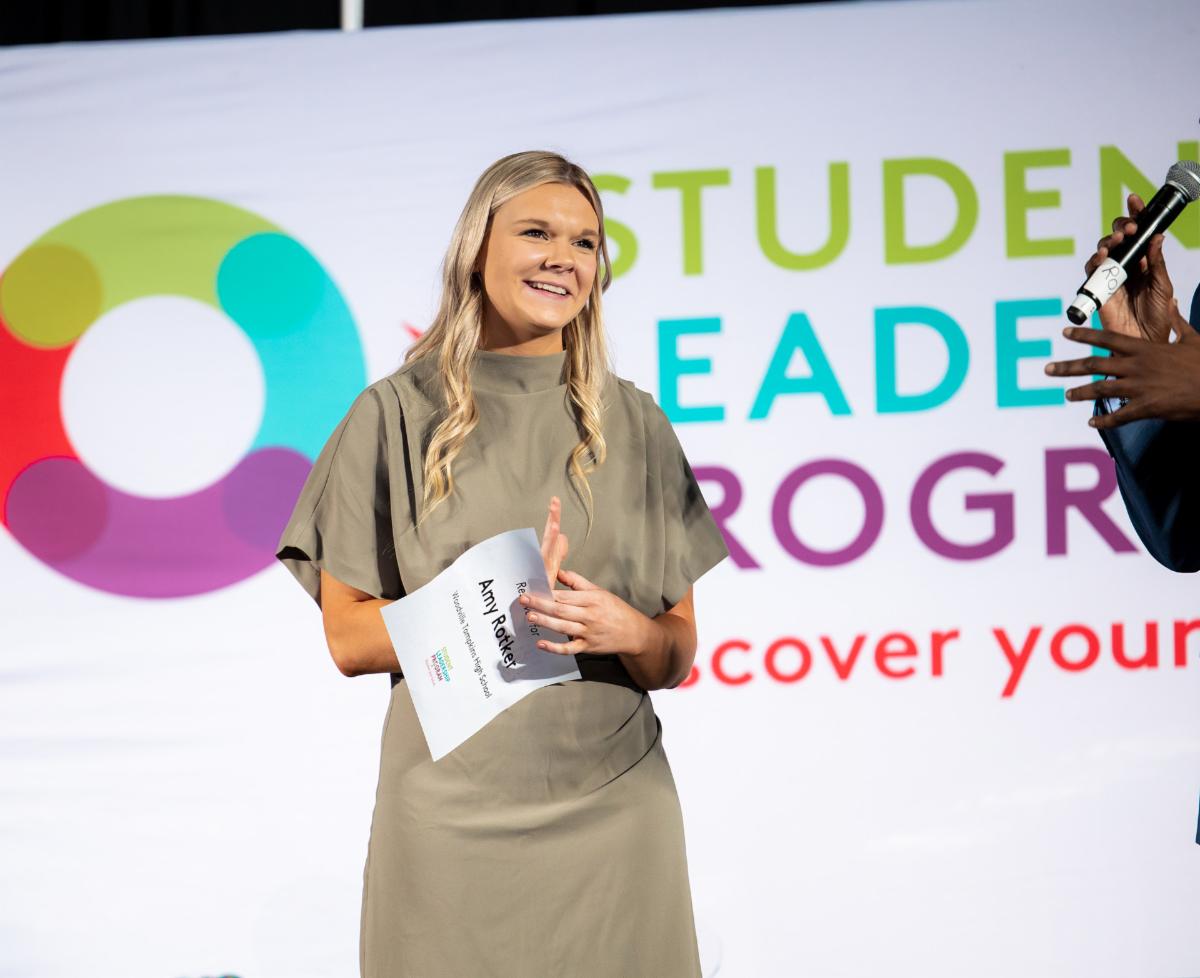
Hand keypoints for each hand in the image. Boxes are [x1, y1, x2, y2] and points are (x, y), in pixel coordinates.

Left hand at [518, 568, 658, 656]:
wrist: (634, 633)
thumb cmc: (615, 610)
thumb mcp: (599, 591)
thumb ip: (577, 582)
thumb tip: (559, 571)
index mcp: (593, 599)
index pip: (567, 595)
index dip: (548, 592)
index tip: (533, 588)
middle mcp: (590, 616)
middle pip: (562, 610)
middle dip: (541, 604)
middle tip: (523, 600)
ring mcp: (589, 632)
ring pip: (563, 627)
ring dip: (545, 622)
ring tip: (529, 616)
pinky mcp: (588, 647)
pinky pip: (569, 649)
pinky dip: (555, 648)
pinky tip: (541, 644)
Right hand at [539, 496, 567, 590]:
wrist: (532, 611)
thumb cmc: (540, 591)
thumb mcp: (552, 568)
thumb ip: (557, 551)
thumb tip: (563, 536)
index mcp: (547, 556)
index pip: (551, 533)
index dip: (554, 517)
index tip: (556, 500)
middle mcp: (543, 561)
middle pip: (548, 537)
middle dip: (552, 519)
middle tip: (555, 502)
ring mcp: (540, 570)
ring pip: (547, 550)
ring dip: (550, 536)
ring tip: (555, 523)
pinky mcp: (540, 581)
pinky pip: (545, 567)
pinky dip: (551, 555)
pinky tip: (556, 541)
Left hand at [1047, 325, 1199, 427]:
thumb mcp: (1192, 338)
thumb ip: (1177, 322)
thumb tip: (1173, 303)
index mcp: (1145, 348)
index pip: (1107, 338)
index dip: (1083, 335)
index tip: (1064, 333)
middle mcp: (1137, 366)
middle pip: (1094, 364)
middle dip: (1068, 366)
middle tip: (1047, 369)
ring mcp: (1140, 387)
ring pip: (1100, 389)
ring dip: (1080, 392)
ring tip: (1066, 394)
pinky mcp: (1147, 408)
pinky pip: (1119, 415)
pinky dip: (1104, 419)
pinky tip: (1092, 422)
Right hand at [1085, 193, 1179, 342]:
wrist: (1145, 341)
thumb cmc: (1157, 317)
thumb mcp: (1163, 286)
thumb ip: (1157, 263)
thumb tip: (1157, 237)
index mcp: (1144, 262)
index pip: (1139, 234)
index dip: (1136, 215)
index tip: (1134, 199)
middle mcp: (1126, 266)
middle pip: (1118, 238)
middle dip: (1121, 227)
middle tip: (1130, 228)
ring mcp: (1110, 277)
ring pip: (1103, 251)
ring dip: (1108, 242)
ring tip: (1118, 242)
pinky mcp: (1097, 290)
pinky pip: (1090, 270)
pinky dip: (1094, 261)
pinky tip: (1102, 257)